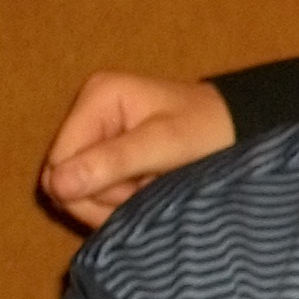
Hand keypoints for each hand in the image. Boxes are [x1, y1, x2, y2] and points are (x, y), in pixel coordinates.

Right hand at [39, 72, 235, 229]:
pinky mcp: (107, 152)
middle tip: (146, 192)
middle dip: (102, 196)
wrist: (242, 129)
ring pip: (77, 190)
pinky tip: (147, 190)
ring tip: (153, 188)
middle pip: (62, 178)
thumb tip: (56, 186)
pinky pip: (95, 189)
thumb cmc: (210, 130)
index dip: (85, 190)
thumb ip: (113, 162)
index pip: (59, 161)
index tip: (132, 194)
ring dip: (114, 201)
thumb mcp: (166, 146)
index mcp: (98, 97)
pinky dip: (120, 199)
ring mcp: (96, 132)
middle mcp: (89, 111)